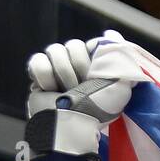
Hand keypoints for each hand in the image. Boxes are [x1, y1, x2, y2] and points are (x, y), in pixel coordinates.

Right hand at [25, 31, 133, 160]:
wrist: (71, 124)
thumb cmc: (98, 109)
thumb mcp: (120, 86)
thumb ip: (120, 61)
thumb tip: (113, 36)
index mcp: (96, 66)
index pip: (91, 45)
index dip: (93, 60)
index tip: (96, 75)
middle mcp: (76, 64)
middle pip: (73, 45)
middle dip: (79, 68)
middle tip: (82, 87)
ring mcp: (57, 67)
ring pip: (54, 50)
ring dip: (63, 74)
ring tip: (67, 92)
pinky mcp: (39, 73)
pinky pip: (38, 61)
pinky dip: (45, 76)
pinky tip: (51, 90)